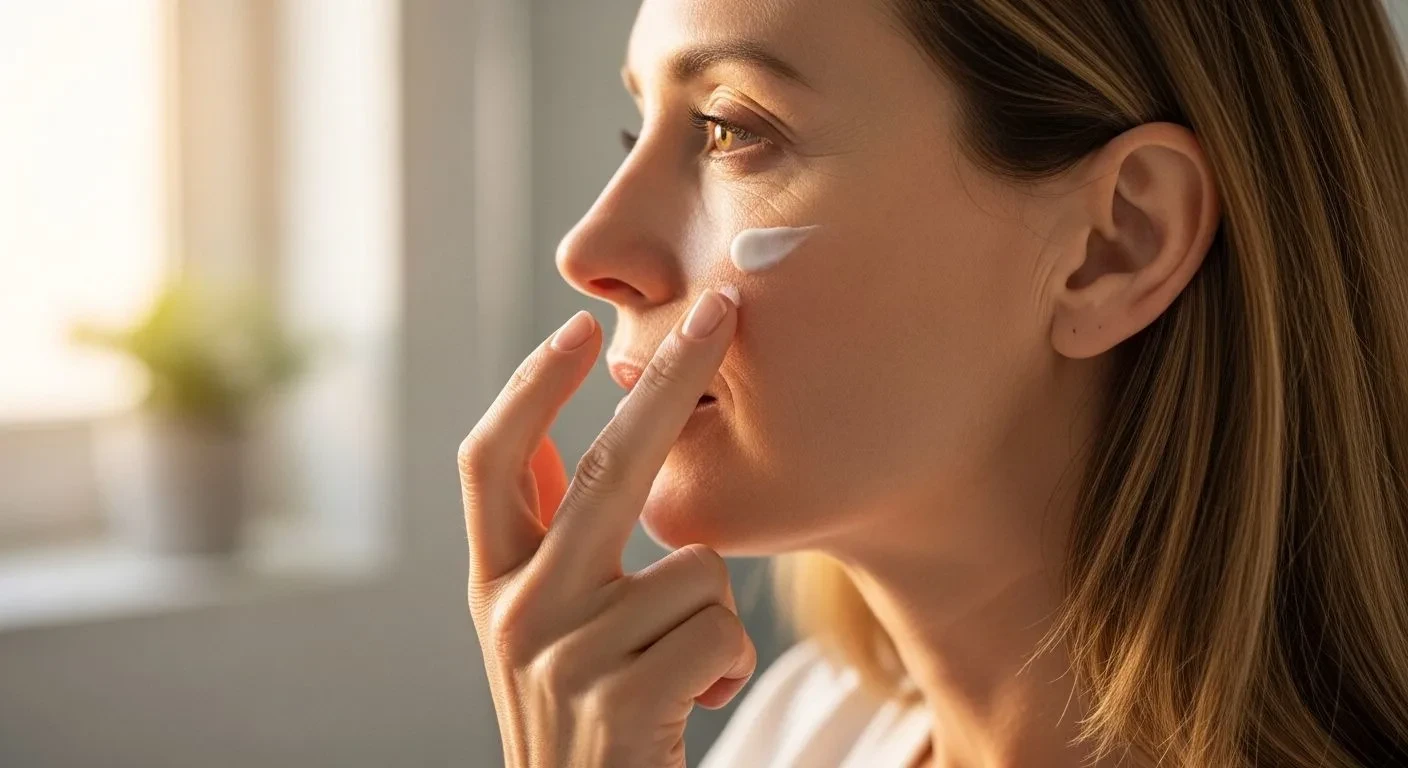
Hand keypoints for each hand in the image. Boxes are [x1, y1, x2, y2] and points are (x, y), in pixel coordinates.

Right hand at [458, 290, 755, 767]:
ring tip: (679, 667)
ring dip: (710, 615)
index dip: (529, 388)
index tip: (576, 327)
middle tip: (724, 312)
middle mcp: (516, 613)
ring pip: (695, 566)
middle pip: (603, 468)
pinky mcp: (624, 703)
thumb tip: (547, 434)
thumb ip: (537, 540)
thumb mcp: (535, 629)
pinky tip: (694, 699)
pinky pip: (719, 628)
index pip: (491, 463)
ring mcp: (567, 659)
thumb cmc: (578, 717)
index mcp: (490, 587)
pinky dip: (727, 662)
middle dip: (673, 380)